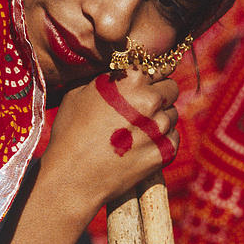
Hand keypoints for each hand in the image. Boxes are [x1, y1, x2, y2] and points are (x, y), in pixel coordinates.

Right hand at [44, 68, 178, 217]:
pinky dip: (161, 140)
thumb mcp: (78, 93)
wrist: (72, 177)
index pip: (157, 66)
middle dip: (159, 95)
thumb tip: (121, 72)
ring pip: (172, 114)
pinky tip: (139, 147)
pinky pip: (173, 137)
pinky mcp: (166, 151)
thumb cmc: (70, 133)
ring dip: (159, 119)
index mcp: (130, 78)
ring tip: (135, 132)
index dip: (150, 75)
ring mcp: (160, 126)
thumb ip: (107, 77)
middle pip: (171, 88)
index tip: (146, 83)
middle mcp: (151, 99)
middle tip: (140, 109)